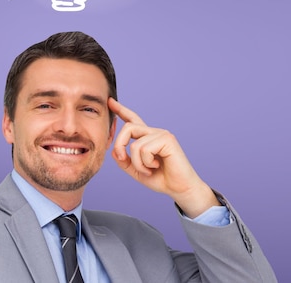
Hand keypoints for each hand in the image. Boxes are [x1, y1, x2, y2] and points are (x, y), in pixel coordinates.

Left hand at [109, 98, 219, 217]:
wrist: (180, 188)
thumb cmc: (162, 179)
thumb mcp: (137, 171)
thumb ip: (125, 161)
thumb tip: (114, 151)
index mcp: (148, 138)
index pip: (133, 120)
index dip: (121, 110)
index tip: (110, 101)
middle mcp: (154, 133)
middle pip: (128, 127)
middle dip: (120, 144)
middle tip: (123, 159)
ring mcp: (161, 134)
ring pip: (135, 144)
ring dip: (137, 163)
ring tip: (149, 169)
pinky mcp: (167, 140)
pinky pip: (144, 149)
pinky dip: (145, 163)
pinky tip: (155, 166)